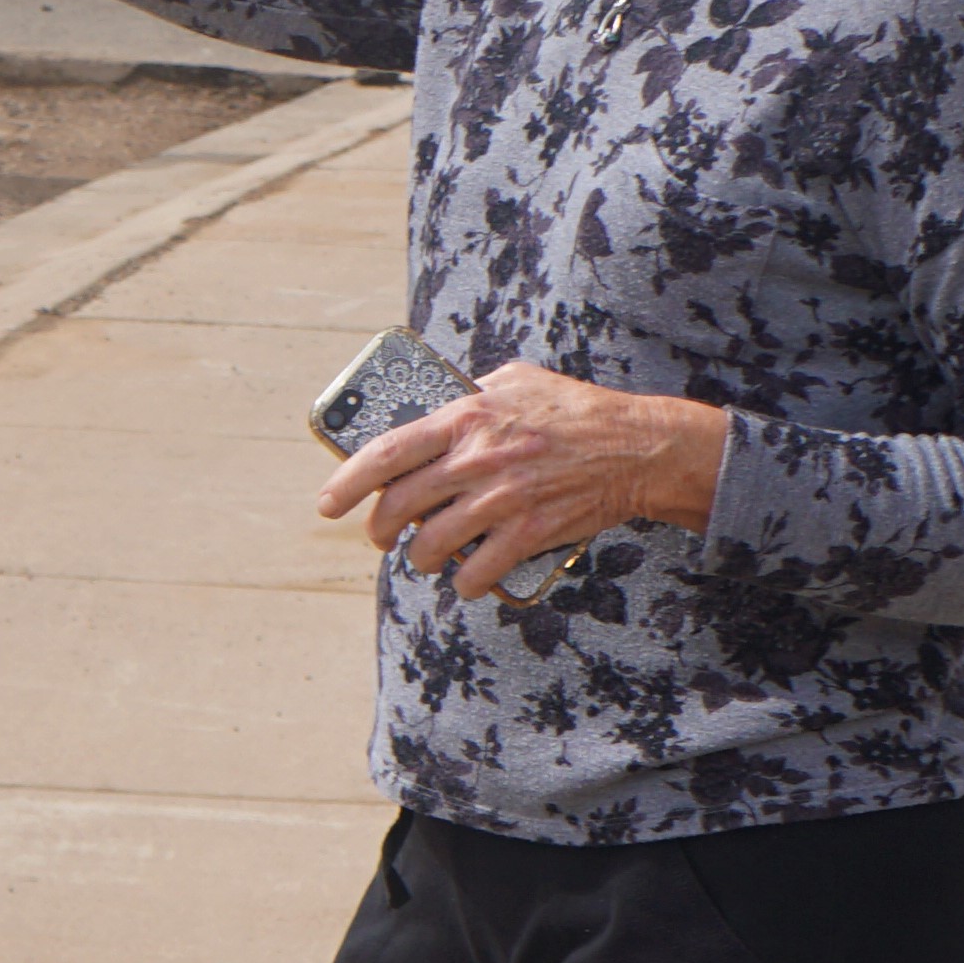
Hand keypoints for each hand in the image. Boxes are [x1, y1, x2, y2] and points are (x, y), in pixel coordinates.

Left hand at [315, 360, 727, 601]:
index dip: (347, 481)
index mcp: (464, 419)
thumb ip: (470, 393)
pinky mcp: (528, 533)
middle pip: (400, 506)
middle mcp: (475, 460)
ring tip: (424, 555)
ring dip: (419, 557)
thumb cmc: (573, 410)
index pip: (386, 452)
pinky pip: (477, 572)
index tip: (327, 503)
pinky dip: (465, 582)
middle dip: (379, 529)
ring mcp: (500, 500)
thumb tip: (435, 402)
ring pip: (431, 544)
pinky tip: (466, 578)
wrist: (636, 447)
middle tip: (378, 535)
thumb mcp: (515, 380)